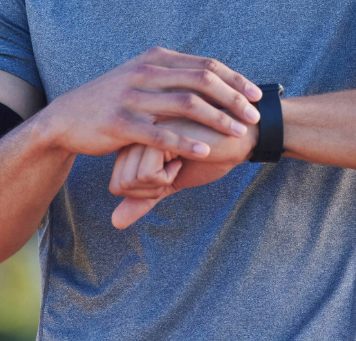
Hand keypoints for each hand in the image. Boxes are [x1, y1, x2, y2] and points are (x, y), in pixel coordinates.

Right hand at [39, 46, 260, 159]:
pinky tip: (206, 153)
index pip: (206, 65)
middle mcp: (146, 71)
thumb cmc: (113, 99)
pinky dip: (187, 143)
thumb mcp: (142, 75)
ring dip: (218, 119)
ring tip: (238, 133)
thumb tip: (212, 74)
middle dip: (233, 98)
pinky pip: (161, 134)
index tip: (258, 95)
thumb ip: (173, 72)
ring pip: (186, 105)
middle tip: (254, 116)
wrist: (67, 118)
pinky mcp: (121, 123)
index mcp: (156, 58)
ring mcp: (133, 96)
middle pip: (202, 80)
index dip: (235, 79)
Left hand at [108, 117, 257, 227]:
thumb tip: (115, 223)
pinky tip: (185, 158)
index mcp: (133, 139)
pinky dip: (169, 176)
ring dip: (161, 183)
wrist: (240, 138)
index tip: (169, 173)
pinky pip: (146, 174)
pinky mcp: (157, 133)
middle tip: (175, 170)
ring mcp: (143, 131)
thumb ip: (142, 199)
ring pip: (130, 180)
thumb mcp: (170, 182)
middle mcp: (133, 131)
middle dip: (151, 190)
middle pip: (119, 184)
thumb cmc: (208, 155)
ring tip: (181, 161)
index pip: (116, 184)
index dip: (145, 192)